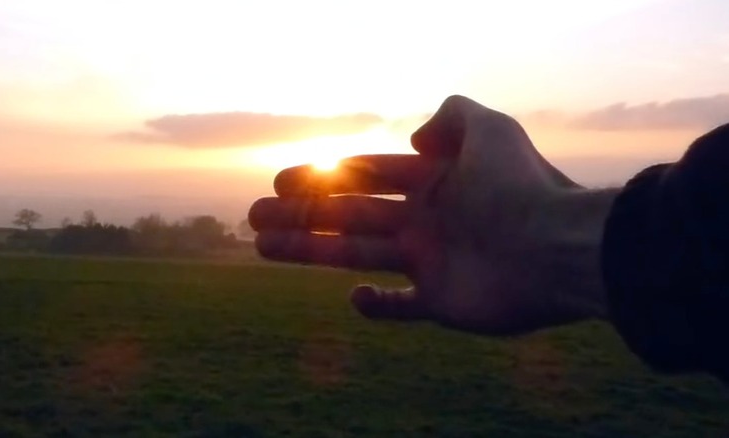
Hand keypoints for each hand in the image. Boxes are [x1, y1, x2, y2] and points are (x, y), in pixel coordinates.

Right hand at [249, 95, 611, 334]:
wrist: (559, 249)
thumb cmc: (521, 188)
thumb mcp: (490, 129)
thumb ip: (453, 116)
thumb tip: (415, 138)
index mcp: (432, 182)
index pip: (366, 176)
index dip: (322, 176)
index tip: (281, 180)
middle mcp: (426, 221)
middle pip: (349, 216)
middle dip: (301, 215)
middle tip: (254, 216)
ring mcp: (431, 263)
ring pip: (356, 255)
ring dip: (309, 250)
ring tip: (261, 246)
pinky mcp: (441, 304)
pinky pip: (400, 307)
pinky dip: (377, 306)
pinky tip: (356, 296)